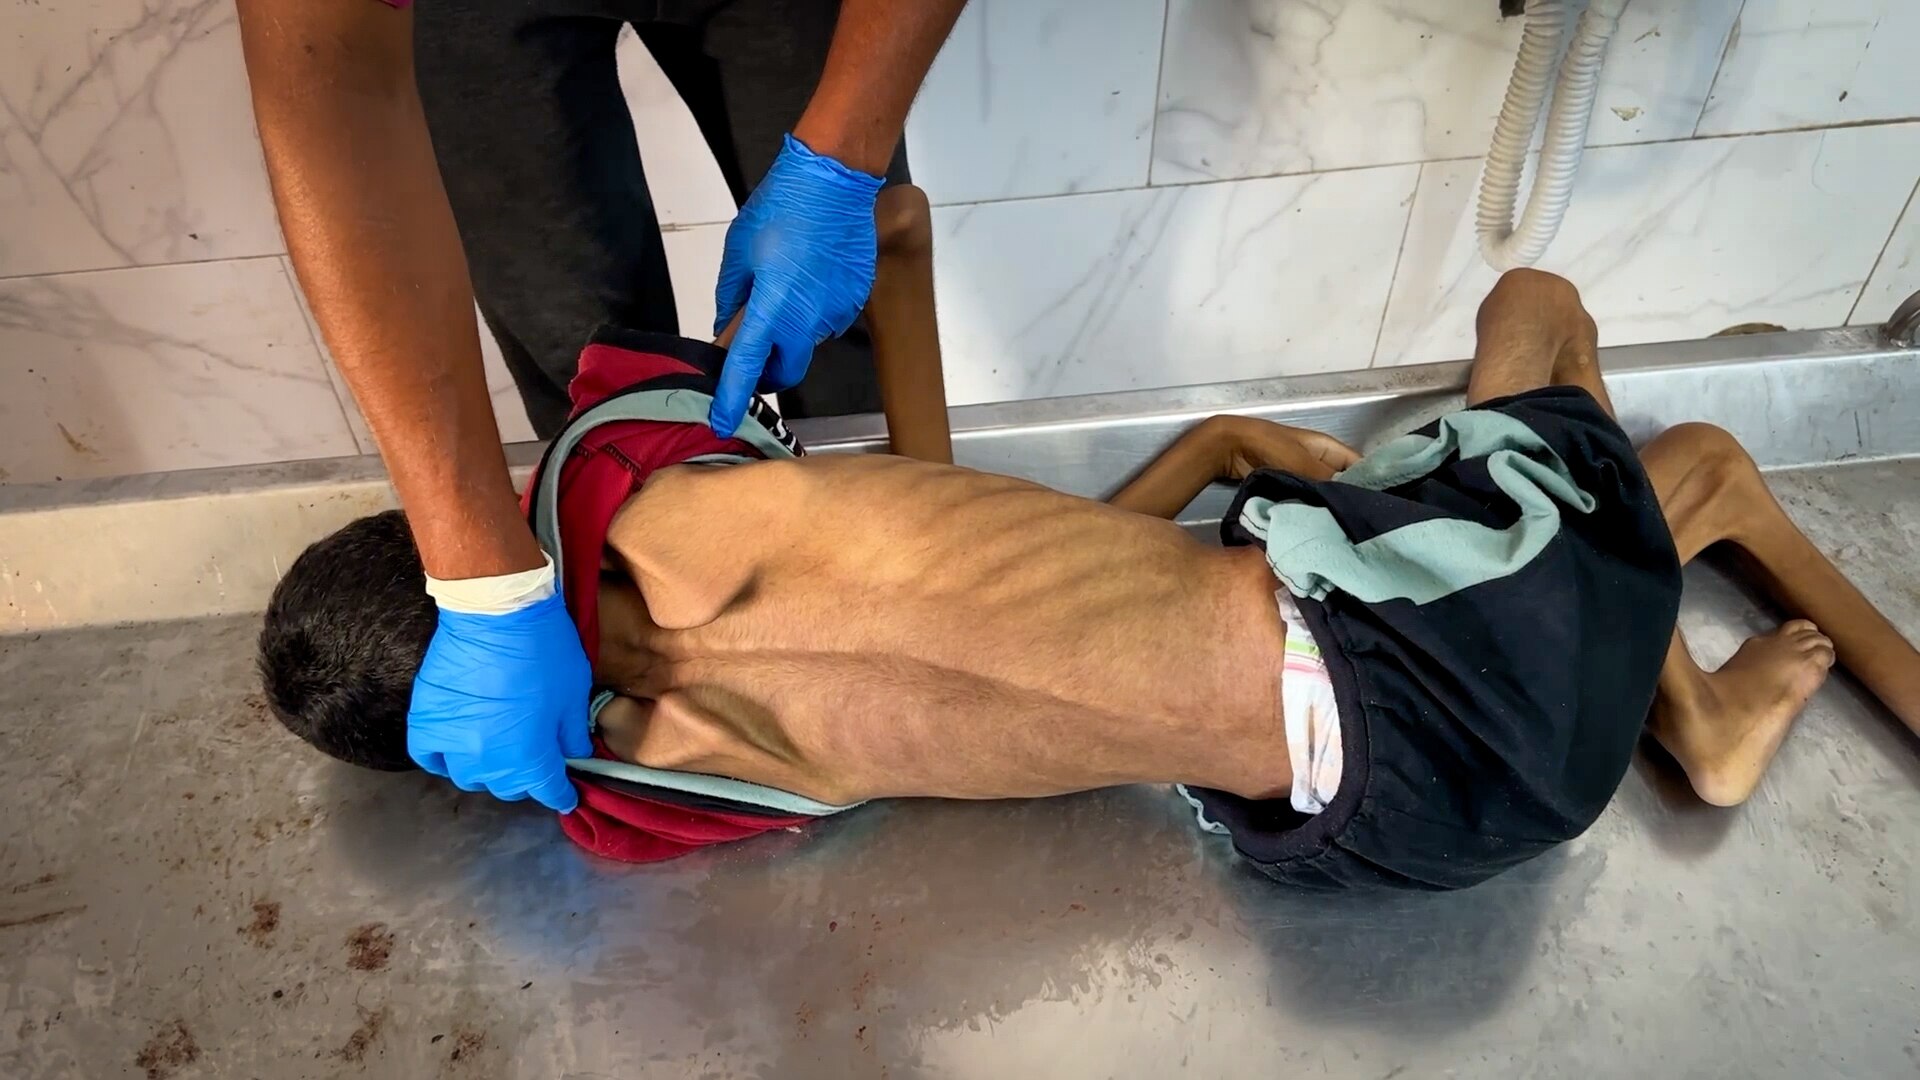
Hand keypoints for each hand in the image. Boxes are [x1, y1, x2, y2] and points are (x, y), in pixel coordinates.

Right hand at [407, 590, 592, 811]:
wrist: (496, 611)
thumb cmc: (543, 650)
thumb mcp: (574, 694)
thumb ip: (572, 733)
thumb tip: (574, 753)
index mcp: (528, 756)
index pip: (547, 790)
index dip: (559, 794)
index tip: (565, 794)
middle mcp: (487, 759)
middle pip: (507, 787)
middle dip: (525, 778)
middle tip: (533, 759)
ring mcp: (452, 742)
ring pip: (469, 777)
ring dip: (486, 770)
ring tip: (496, 752)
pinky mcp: (426, 721)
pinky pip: (430, 757)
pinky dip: (444, 758)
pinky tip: (457, 748)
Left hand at [711, 133, 884, 436]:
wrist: (834, 182)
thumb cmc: (781, 208)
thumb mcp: (739, 251)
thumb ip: (732, 298)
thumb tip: (728, 327)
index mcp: (771, 309)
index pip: (747, 367)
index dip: (731, 398)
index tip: (722, 421)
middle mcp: (807, 321)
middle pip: (787, 370)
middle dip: (770, 370)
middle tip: (757, 350)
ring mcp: (835, 313)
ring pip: (808, 340)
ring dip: (793, 329)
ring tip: (788, 284)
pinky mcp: (854, 302)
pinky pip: (828, 318)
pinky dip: (814, 308)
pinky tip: (812, 274)